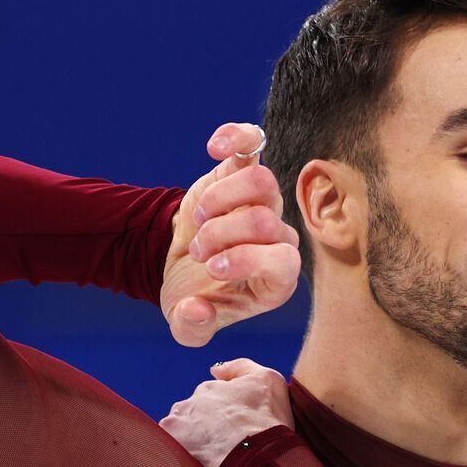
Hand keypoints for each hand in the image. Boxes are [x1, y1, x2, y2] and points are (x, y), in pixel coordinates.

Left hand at [158, 357, 293, 466]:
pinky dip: (183, 452)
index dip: (225, 413)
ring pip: (181, 429)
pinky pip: (172, 447)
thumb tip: (215, 370)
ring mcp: (178, 421)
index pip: (211, 398)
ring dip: (192, 438)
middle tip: (225, 442)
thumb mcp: (269, 379)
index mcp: (211, 388)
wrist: (258, 457)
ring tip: (214, 454)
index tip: (236, 426)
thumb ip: (240, 366)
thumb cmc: (268, 421)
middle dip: (206, 425)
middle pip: (194, 412)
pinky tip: (200, 461)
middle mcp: (191, 401)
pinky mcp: (172, 443)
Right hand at [161, 122, 301, 346]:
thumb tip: (195, 310)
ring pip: (262, 182)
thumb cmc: (194, 297)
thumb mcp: (187, 324)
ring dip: (221, 198)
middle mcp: (278, 239)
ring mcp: (263, 203)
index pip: (284, 261)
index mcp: (275, 278)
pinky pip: (252, 145)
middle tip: (196, 250)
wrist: (182, 266)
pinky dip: (235, 138)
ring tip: (200, 216)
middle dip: (220, 234)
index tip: (212, 267)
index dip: (248, 260)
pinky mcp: (241, 174)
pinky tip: (214, 147)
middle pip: (265, 220)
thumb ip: (192, 327)